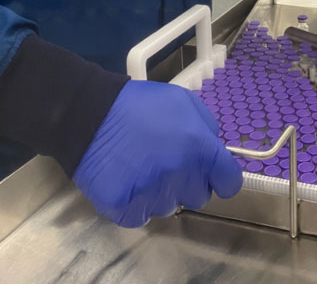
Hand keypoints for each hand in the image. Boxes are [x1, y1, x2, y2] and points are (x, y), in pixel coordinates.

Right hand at [73, 80, 241, 227]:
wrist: (86, 114)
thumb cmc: (138, 105)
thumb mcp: (182, 101)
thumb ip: (206, 127)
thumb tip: (215, 150)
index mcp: (199, 149)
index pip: (230, 182)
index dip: (222, 178)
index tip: (212, 175)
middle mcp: (181, 175)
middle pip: (199, 196)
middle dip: (189, 182)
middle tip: (168, 163)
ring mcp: (152, 195)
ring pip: (170, 206)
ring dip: (161, 193)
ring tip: (141, 168)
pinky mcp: (125, 209)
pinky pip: (142, 216)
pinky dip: (136, 204)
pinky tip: (126, 181)